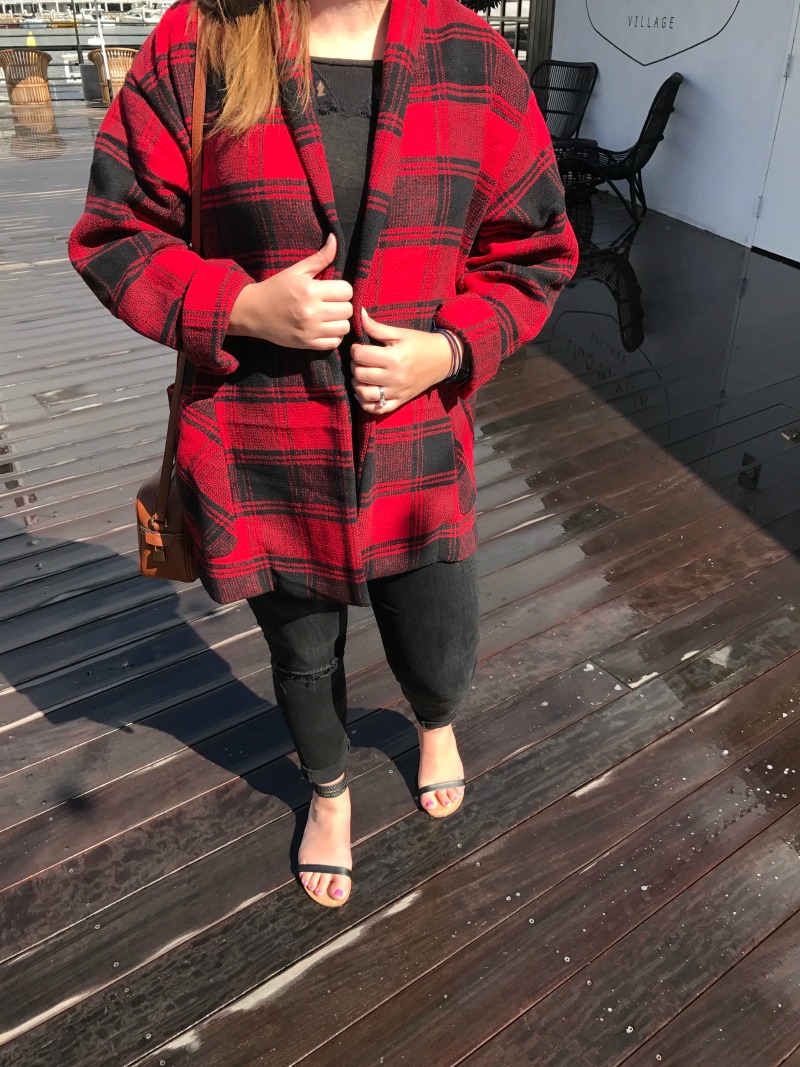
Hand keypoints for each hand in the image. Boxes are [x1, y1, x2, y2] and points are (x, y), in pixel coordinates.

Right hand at [228, 234, 352, 349]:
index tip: (334, 290)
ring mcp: (310, 330)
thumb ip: (319, 258)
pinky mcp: (307, 344)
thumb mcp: (296, 271)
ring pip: (344, 327)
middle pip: (348, 310)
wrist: (253, 312)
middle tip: (332, 303)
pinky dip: (334, 336)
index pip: (346, 291)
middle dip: (343, 304)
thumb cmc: (276, 288)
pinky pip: (334, 342)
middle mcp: (311, 311)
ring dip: (340, 321)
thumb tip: (335, 239)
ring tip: (330, 316)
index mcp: (310, 290)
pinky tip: (326, 328)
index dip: (343, 289)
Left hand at [351, 309, 458, 413]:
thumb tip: (359, 313)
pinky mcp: (399, 401)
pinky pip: (376, 409)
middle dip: (355, 365)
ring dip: (357, 384)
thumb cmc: (420, 343)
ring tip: (362, 375)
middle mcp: (395, 377)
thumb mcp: (400, 333)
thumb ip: (377, 327)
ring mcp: (397, 392)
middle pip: (359, 374)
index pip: (360, 355)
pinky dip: (365, 402)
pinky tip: (366, 391)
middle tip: (362, 359)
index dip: (355, 349)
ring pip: (364, 393)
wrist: (443, 360)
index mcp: (394, 357)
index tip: (360, 346)